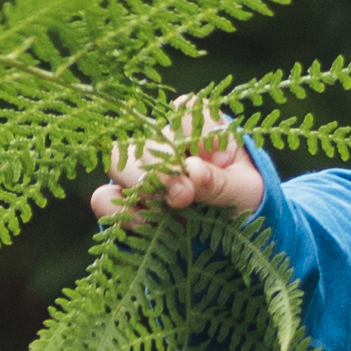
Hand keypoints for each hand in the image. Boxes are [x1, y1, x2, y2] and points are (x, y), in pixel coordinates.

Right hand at [92, 143, 266, 226]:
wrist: (239, 239)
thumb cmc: (245, 201)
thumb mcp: (246, 192)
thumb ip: (223, 181)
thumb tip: (193, 170)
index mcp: (198, 128)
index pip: (186, 111)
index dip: (198, 134)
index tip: (219, 161)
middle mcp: (164, 144)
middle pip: (146, 137)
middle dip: (162, 167)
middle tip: (184, 195)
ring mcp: (140, 173)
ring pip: (117, 162)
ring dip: (140, 184)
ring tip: (167, 209)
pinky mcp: (123, 204)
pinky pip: (103, 199)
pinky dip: (121, 212)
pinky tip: (147, 225)